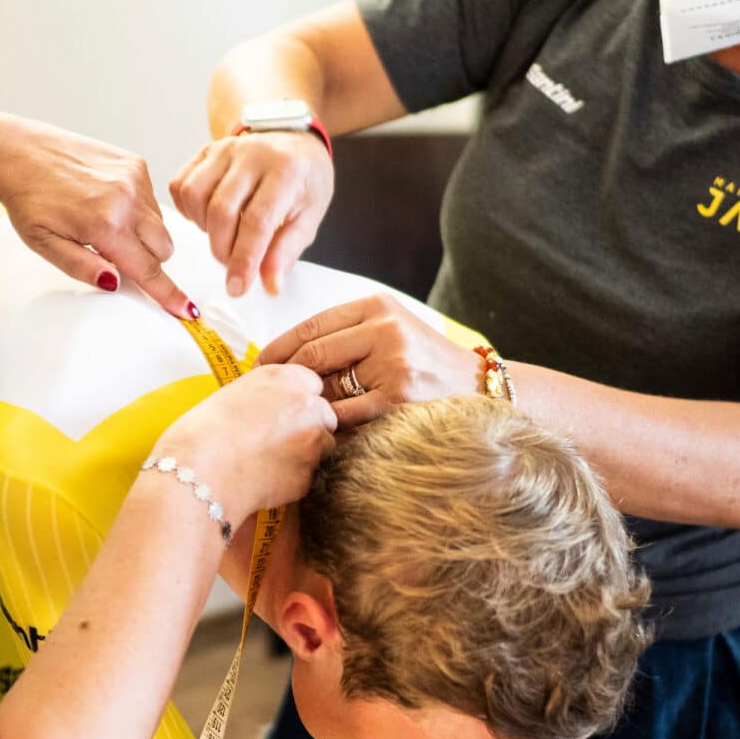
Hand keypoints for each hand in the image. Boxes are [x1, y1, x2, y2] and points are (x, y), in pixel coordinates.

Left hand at [0, 107, 195, 318]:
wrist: (18, 152)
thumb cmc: (27, 198)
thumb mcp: (44, 244)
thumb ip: (81, 267)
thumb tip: (114, 283)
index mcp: (104, 224)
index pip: (148, 269)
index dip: (168, 294)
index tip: (187, 310)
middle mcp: (127, 198)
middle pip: (164, 249)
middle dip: (147, 259)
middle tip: (111, 251)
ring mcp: (134, 177)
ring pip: (160, 224)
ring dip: (142, 233)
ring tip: (103, 221)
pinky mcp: (135, 163)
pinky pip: (152, 200)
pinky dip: (137, 209)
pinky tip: (106, 201)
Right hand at [153, 365, 335, 524]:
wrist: (200, 470)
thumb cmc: (204, 431)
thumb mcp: (236, 393)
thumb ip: (266, 394)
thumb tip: (274, 407)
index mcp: (287, 377)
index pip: (313, 384)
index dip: (297, 401)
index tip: (283, 412)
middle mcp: (308, 405)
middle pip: (325, 415)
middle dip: (309, 426)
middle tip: (278, 439)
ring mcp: (314, 442)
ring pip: (323, 447)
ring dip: (305, 453)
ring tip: (270, 460)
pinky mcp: (309, 475)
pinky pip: (309, 475)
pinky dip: (294, 478)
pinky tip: (266, 477)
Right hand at [169, 131, 332, 296]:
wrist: (295, 143)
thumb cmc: (304, 181)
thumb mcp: (309, 217)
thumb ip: (287, 251)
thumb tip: (269, 284)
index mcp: (286, 171)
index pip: (257, 221)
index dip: (244, 260)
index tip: (237, 287)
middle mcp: (253, 154)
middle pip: (221, 211)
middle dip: (222, 249)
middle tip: (233, 263)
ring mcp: (225, 149)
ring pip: (195, 196)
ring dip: (203, 228)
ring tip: (223, 235)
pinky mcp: (206, 151)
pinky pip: (181, 185)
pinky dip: (188, 210)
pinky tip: (207, 218)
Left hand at [255, 294, 479, 425]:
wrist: (479, 387)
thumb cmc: (425, 362)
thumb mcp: (391, 329)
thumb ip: (348, 334)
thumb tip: (287, 357)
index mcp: (376, 307)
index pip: (311, 327)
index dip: (278, 350)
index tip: (260, 367)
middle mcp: (384, 329)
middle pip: (312, 355)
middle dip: (283, 378)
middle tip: (265, 396)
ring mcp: (392, 364)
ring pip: (326, 386)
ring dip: (305, 403)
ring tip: (289, 415)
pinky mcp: (397, 398)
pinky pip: (345, 414)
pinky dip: (327, 424)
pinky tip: (318, 431)